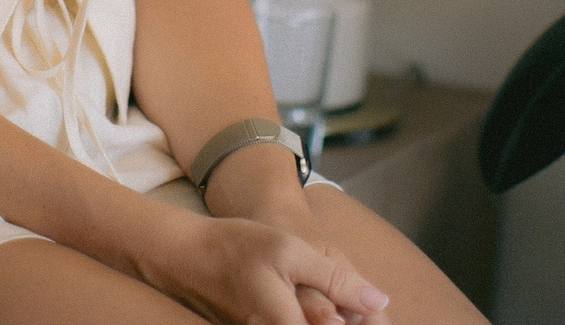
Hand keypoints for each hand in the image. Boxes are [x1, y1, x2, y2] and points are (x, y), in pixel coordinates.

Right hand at [135, 206, 389, 324]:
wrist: (185, 256)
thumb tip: (379, 301)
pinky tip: (324, 307)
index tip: (374, 311)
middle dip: (349, 319)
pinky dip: (314, 316)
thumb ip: (336, 280)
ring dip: (333, 318)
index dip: (363, 322)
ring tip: (345, 305)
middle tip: (364, 308)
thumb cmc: (237, 247)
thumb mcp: (291, 250)